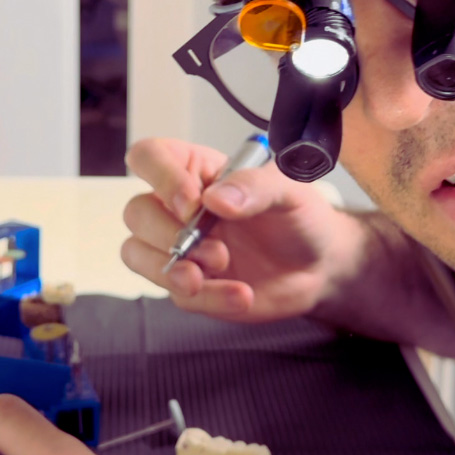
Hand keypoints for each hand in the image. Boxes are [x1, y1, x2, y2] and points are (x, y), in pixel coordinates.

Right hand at [123, 137, 351, 321]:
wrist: (319, 267)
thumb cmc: (299, 217)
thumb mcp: (289, 190)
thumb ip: (255, 186)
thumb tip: (217, 199)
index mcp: (196, 169)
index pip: (150, 157)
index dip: (160, 178)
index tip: (192, 204)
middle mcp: (178, 206)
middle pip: (135, 212)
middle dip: (169, 235)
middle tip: (216, 248)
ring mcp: (178, 247)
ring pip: (137, 254)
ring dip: (172, 270)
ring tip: (220, 270)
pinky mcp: (187, 283)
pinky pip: (174, 293)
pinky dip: (208, 296)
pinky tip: (240, 294)